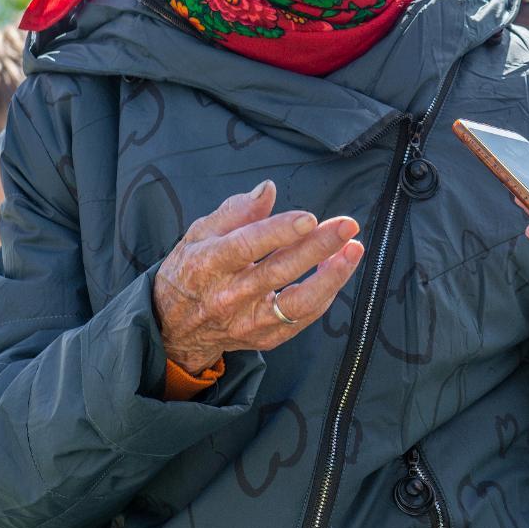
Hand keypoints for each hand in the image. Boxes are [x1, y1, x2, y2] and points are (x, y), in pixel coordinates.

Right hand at [153, 180, 364, 373]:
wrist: (174, 328)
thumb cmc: (191, 269)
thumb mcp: (199, 234)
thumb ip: (235, 211)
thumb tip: (268, 189)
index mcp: (207, 264)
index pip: (245, 246)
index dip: (278, 231)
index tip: (309, 217)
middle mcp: (227, 297)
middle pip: (278, 272)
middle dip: (317, 247)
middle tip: (347, 225)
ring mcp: (247, 322)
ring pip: (297, 303)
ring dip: (331, 276)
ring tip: (354, 249)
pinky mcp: (265, 338)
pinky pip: (302, 318)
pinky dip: (325, 294)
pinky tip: (337, 268)